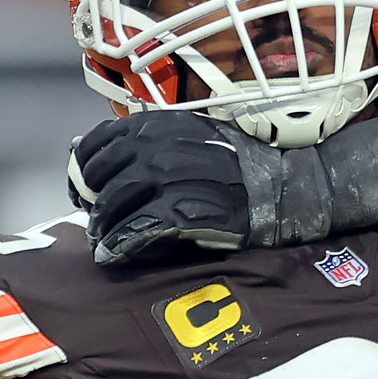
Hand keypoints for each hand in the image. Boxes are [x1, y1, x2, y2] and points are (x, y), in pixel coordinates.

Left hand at [68, 110, 377, 264]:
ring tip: (104, 241)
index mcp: (162, 123)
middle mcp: (160, 146)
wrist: (293, 184)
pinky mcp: (183, 210)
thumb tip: (98, 145)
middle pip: (100, 175)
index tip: (86, 187)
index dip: (84, 167)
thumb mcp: (198, 136)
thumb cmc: (248, 162)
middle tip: (94, 218)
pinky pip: (136, 230)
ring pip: (114, 204)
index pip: (100, 141)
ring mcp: (171, 178)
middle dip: (91, 199)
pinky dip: (119, 244)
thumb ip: (154, 141)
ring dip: (103, 226)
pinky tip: (113, 255)